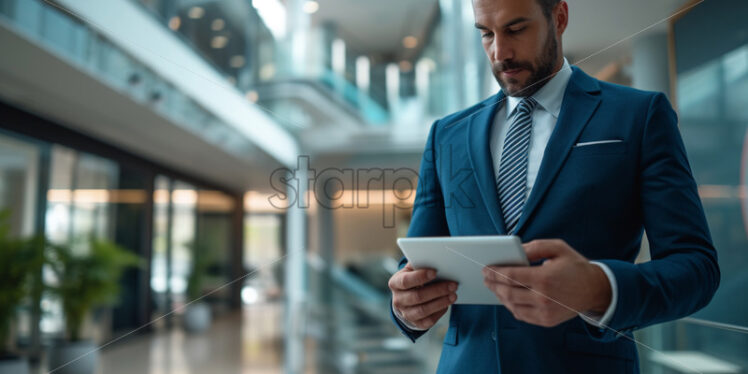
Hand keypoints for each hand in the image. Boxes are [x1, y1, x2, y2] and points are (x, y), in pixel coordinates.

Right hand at [389, 263, 457, 329]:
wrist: (405, 301)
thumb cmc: (411, 281)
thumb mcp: (411, 271)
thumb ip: (419, 264)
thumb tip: (435, 258)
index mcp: (395, 283)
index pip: (406, 281)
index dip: (420, 276)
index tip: (435, 272)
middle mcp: (398, 300)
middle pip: (417, 296)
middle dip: (437, 290)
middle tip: (453, 284)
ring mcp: (406, 313)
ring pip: (424, 310)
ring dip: (441, 302)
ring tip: (453, 295)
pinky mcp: (416, 324)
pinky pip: (429, 321)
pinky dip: (440, 312)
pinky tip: (447, 304)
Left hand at [482, 239, 610, 326]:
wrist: (595, 289)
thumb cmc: (575, 266)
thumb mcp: (558, 248)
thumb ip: (534, 247)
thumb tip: (515, 251)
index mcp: (545, 278)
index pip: (511, 276)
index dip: (495, 273)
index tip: (486, 269)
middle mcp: (543, 297)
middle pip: (508, 292)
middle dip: (493, 284)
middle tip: (486, 278)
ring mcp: (545, 312)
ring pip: (512, 306)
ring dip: (500, 296)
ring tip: (495, 287)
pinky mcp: (546, 321)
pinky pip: (522, 315)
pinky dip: (511, 306)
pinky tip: (507, 297)